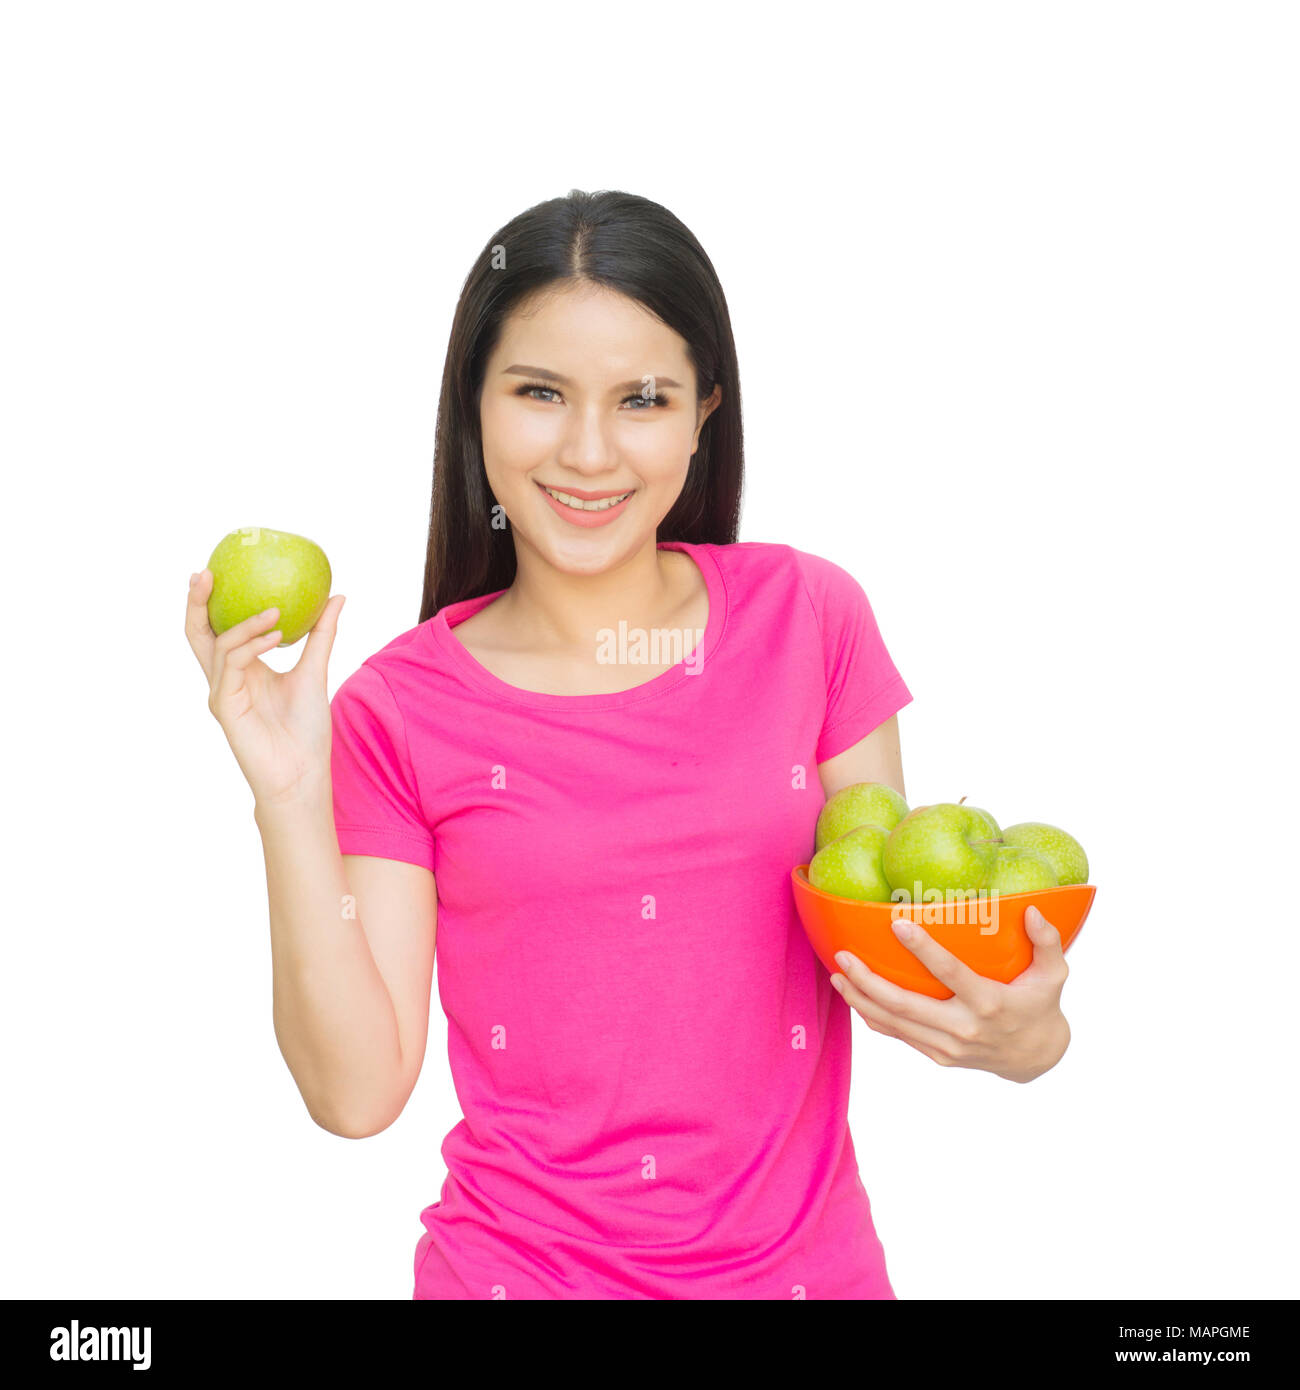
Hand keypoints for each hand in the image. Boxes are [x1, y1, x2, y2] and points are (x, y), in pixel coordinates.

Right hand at [184, 569, 345, 807]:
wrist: (303, 773)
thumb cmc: (307, 729)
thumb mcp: (316, 671)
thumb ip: (321, 635)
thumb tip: (336, 596)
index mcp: (242, 669)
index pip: (218, 629)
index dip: (211, 601)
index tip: (218, 569)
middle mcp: (226, 678)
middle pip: (199, 634)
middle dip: (197, 602)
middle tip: (207, 572)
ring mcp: (222, 692)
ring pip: (219, 645)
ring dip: (247, 623)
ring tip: (275, 611)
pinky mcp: (224, 707)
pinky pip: (232, 666)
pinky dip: (252, 646)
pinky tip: (275, 636)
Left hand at [830, 905, 1070, 1082]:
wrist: (1037, 1058)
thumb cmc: (1041, 1005)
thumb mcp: (1054, 974)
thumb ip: (1047, 941)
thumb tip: (1032, 908)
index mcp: (989, 1003)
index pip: (950, 973)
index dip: (923, 949)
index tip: (897, 924)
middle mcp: (964, 1028)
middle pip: (905, 1005)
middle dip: (869, 981)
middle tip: (843, 956)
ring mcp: (948, 1046)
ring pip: (894, 1023)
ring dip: (861, 999)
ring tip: (838, 975)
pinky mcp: (938, 1056)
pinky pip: (898, 1035)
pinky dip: (873, 1017)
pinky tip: (854, 997)